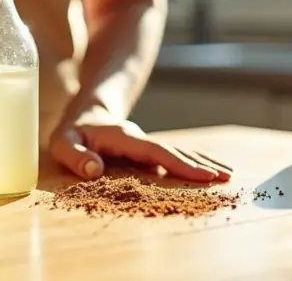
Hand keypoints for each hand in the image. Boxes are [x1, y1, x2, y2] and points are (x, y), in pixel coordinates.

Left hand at [49, 108, 232, 182]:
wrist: (84, 114)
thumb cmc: (72, 132)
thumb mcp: (63, 143)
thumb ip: (75, 156)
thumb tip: (94, 170)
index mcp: (124, 137)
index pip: (156, 151)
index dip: (180, 163)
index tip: (203, 175)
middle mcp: (141, 139)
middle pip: (175, 151)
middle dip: (201, 164)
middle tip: (228, 178)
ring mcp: (147, 144)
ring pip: (179, 152)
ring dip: (203, 163)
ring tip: (228, 175)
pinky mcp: (149, 151)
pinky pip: (174, 158)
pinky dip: (194, 164)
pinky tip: (209, 172)